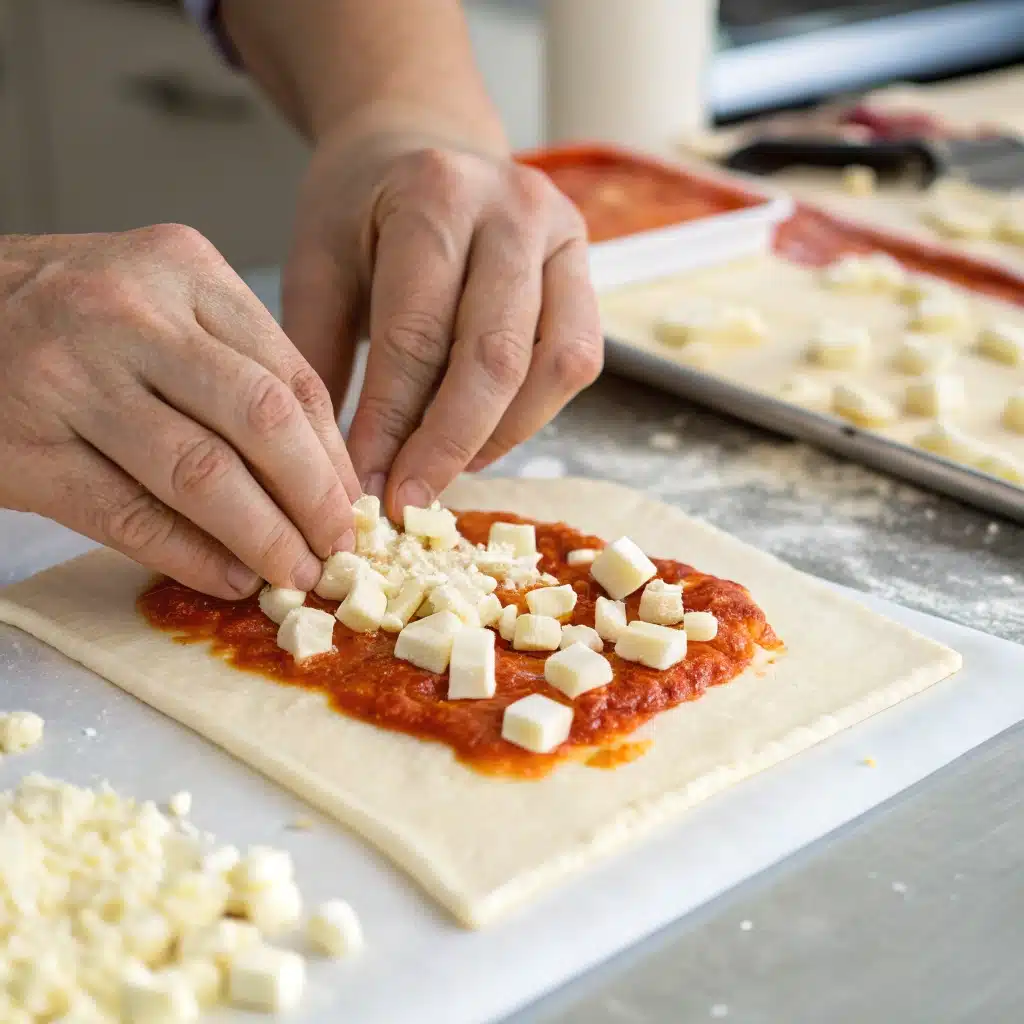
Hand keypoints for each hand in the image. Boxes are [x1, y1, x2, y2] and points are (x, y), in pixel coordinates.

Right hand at [0, 226, 359, 597]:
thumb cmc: (71, 315)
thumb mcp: (162, 302)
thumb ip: (236, 366)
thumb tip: (320, 471)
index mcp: (184, 270)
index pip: (289, 374)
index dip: (332, 455)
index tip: (352, 507)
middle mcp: (131, 313)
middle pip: (259, 421)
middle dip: (312, 499)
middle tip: (339, 551)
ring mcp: (72, 377)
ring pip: (201, 474)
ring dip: (262, 538)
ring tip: (294, 575)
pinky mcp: (26, 447)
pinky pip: (130, 516)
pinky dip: (190, 556)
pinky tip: (229, 578)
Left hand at [282, 128, 602, 518]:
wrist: (418, 141)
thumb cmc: (360, 208)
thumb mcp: (317, 262)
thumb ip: (318, 354)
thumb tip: (327, 465)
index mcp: (434, 195)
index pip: (416, 336)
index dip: (391, 425)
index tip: (363, 489)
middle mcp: (514, 208)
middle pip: (495, 356)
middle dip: (449, 445)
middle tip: (409, 501)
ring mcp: (563, 235)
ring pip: (554, 365)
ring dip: (500, 436)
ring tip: (445, 471)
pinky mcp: (587, 267)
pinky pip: (577, 360)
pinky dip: (531, 413)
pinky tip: (482, 438)